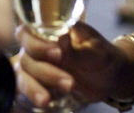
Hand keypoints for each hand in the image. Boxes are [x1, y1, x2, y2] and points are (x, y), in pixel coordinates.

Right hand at [14, 23, 133, 107]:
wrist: (110, 77)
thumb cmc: (101, 55)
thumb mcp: (95, 51)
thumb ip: (76, 50)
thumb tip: (60, 40)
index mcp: (49, 31)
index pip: (28, 32)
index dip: (37, 43)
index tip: (57, 54)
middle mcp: (37, 47)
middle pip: (25, 57)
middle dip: (44, 72)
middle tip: (69, 82)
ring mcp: (36, 67)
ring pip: (22, 76)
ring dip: (33, 88)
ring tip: (47, 100)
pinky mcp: (39, 85)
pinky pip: (25, 92)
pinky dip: (31, 97)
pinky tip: (45, 103)